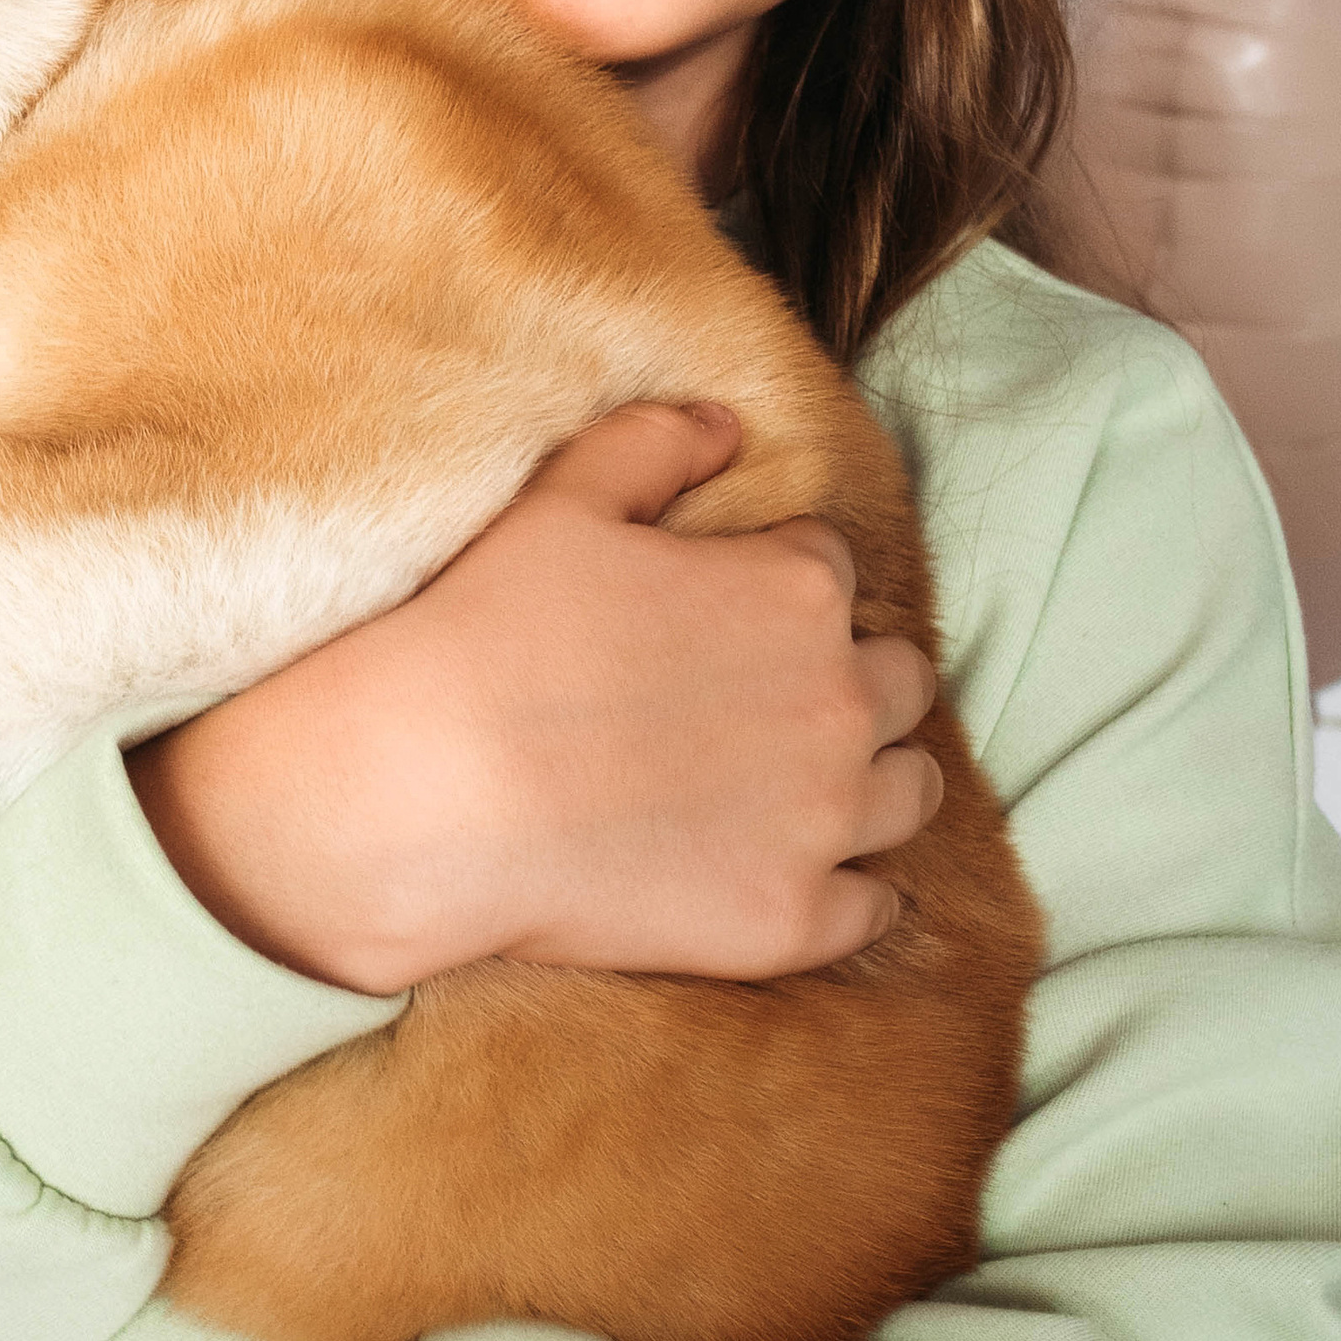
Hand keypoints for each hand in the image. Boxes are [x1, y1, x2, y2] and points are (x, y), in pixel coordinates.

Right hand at [128, 403, 939, 995]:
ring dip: (874, 778)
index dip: (778, 581)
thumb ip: (656, 443)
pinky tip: (803, 880)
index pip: (831, 568)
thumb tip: (726, 422)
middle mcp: (839, 701)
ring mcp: (824, 820)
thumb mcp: (564, 499)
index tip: (727, 612)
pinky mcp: (792, 919)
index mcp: (798, 589)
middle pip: (898, 679)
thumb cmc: (490, 632)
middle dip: (850, 676)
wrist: (430, 794)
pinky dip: (850, 894)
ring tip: (810, 787)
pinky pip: (871, 910)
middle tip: (773, 698)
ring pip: (910, 791)